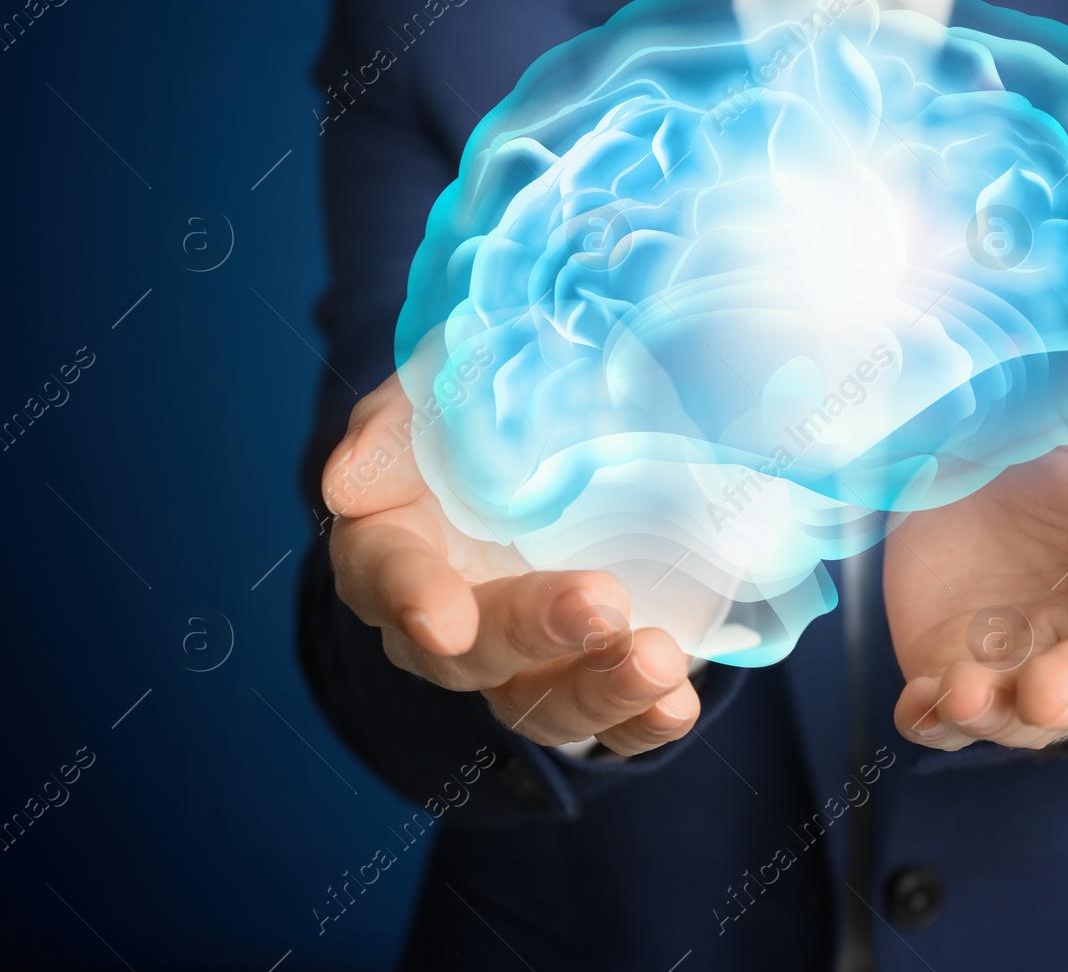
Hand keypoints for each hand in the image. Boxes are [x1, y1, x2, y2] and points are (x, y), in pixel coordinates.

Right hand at [321, 373, 699, 755]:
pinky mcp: (592, 678)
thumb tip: (345, 483)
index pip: (382, 575)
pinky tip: (676, 702)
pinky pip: (613, 725)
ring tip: (656, 659)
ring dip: (598, 691)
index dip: (409, 597)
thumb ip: (392, 427)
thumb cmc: (485, 409)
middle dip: (531, 633)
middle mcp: (450, 619)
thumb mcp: (439, 389)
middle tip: (600, 601)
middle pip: (466, 656)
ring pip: (540, 705)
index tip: (444, 621)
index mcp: (395, 541)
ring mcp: (523, 661)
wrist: (576, 434)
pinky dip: (645, 721)